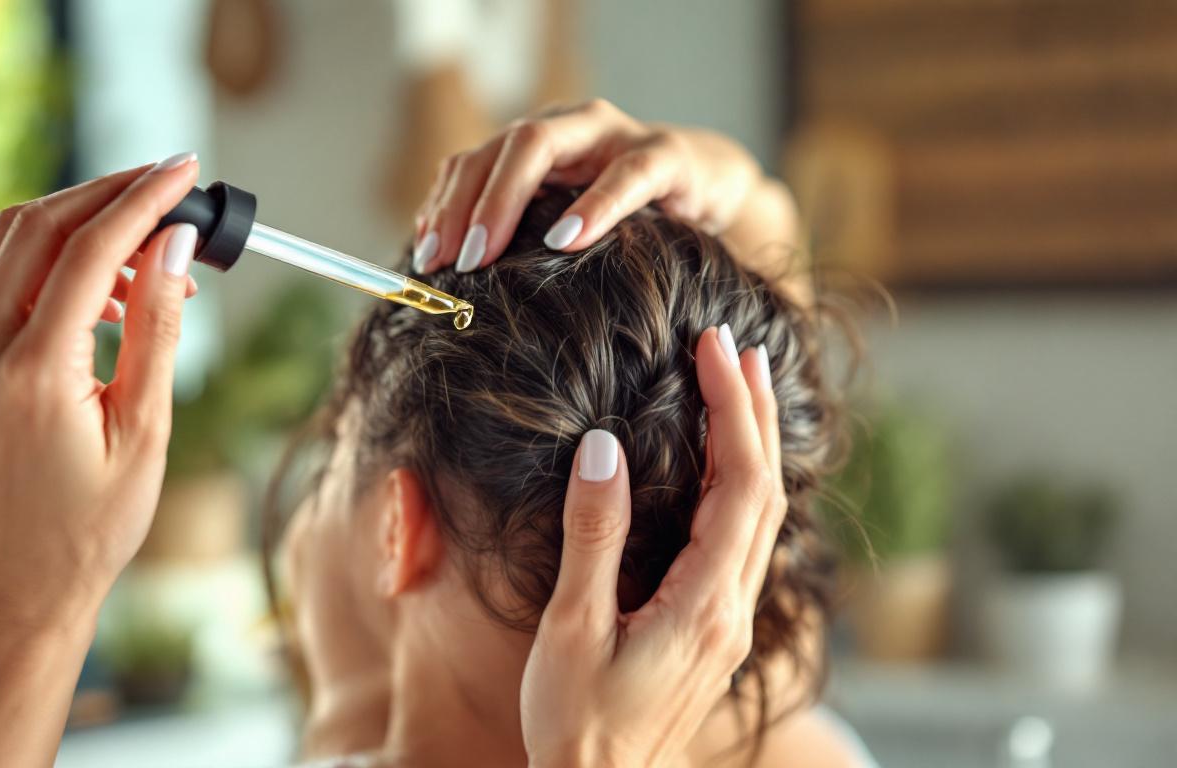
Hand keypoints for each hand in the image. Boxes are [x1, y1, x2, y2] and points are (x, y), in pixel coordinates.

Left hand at [0, 155, 199, 630]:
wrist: (17, 589)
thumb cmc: (90, 527)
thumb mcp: (146, 429)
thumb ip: (157, 325)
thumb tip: (175, 244)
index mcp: (30, 372)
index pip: (89, 246)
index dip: (145, 198)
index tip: (187, 172)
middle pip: (37, 224)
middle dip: (109, 192)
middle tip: (170, 190)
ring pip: (8, 243)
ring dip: (78, 226)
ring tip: (149, 255)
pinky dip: (47, 264)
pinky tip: (98, 290)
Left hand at [411, 98, 797, 279]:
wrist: (711, 193)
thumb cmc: (628, 218)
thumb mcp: (563, 227)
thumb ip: (514, 238)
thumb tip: (444, 270)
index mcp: (535, 146)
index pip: (472, 164)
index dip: (440, 209)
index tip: (423, 262)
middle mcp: (567, 128)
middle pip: (498, 149)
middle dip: (464, 205)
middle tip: (448, 261)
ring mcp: (613, 135)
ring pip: (542, 143)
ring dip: (505, 198)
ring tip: (484, 250)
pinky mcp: (666, 157)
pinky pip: (626, 175)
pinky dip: (594, 205)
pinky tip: (566, 239)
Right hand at [520, 324, 786, 767]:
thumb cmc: (577, 722)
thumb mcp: (573, 628)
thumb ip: (591, 536)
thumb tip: (603, 446)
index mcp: (703, 604)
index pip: (738, 485)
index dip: (733, 410)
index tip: (714, 350)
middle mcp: (730, 608)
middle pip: (766, 492)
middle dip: (755, 414)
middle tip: (739, 349)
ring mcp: (728, 621)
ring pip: (763, 516)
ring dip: (755, 446)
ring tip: (744, 387)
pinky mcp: (714, 628)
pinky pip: (745, 539)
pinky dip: (742, 485)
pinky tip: (724, 467)